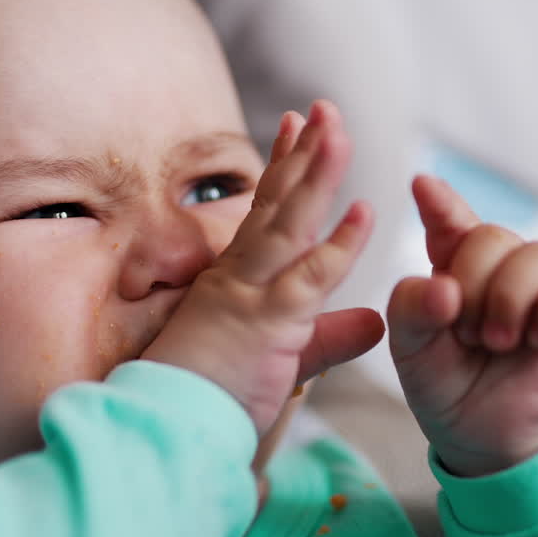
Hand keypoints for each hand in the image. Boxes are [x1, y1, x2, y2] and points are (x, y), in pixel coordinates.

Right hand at [143, 101, 383, 433]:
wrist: (163, 429)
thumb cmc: (208, 400)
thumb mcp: (282, 361)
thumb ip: (329, 339)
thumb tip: (373, 324)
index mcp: (233, 280)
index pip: (262, 213)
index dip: (282, 167)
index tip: (294, 124)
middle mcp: (238, 277)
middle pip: (276, 203)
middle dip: (302, 152)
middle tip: (324, 107)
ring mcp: (249, 295)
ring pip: (290, 224)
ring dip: (317, 175)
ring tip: (340, 130)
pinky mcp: (265, 324)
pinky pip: (307, 278)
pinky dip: (339, 244)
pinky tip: (364, 211)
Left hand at [388, 175, 537, 476]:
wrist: (481, 439)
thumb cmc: (445, 385)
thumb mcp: (410, 349)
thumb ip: (411, 308)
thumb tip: (445, 287)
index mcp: (456, 267)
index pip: (451, 221)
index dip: (440, 201)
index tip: (421, 186)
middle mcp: (504, 267)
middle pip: (491, 235)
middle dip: (470, 285)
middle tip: (464, 335)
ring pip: (537, 255)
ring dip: (508, 302)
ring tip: (496, 343)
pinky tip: (537, 342)